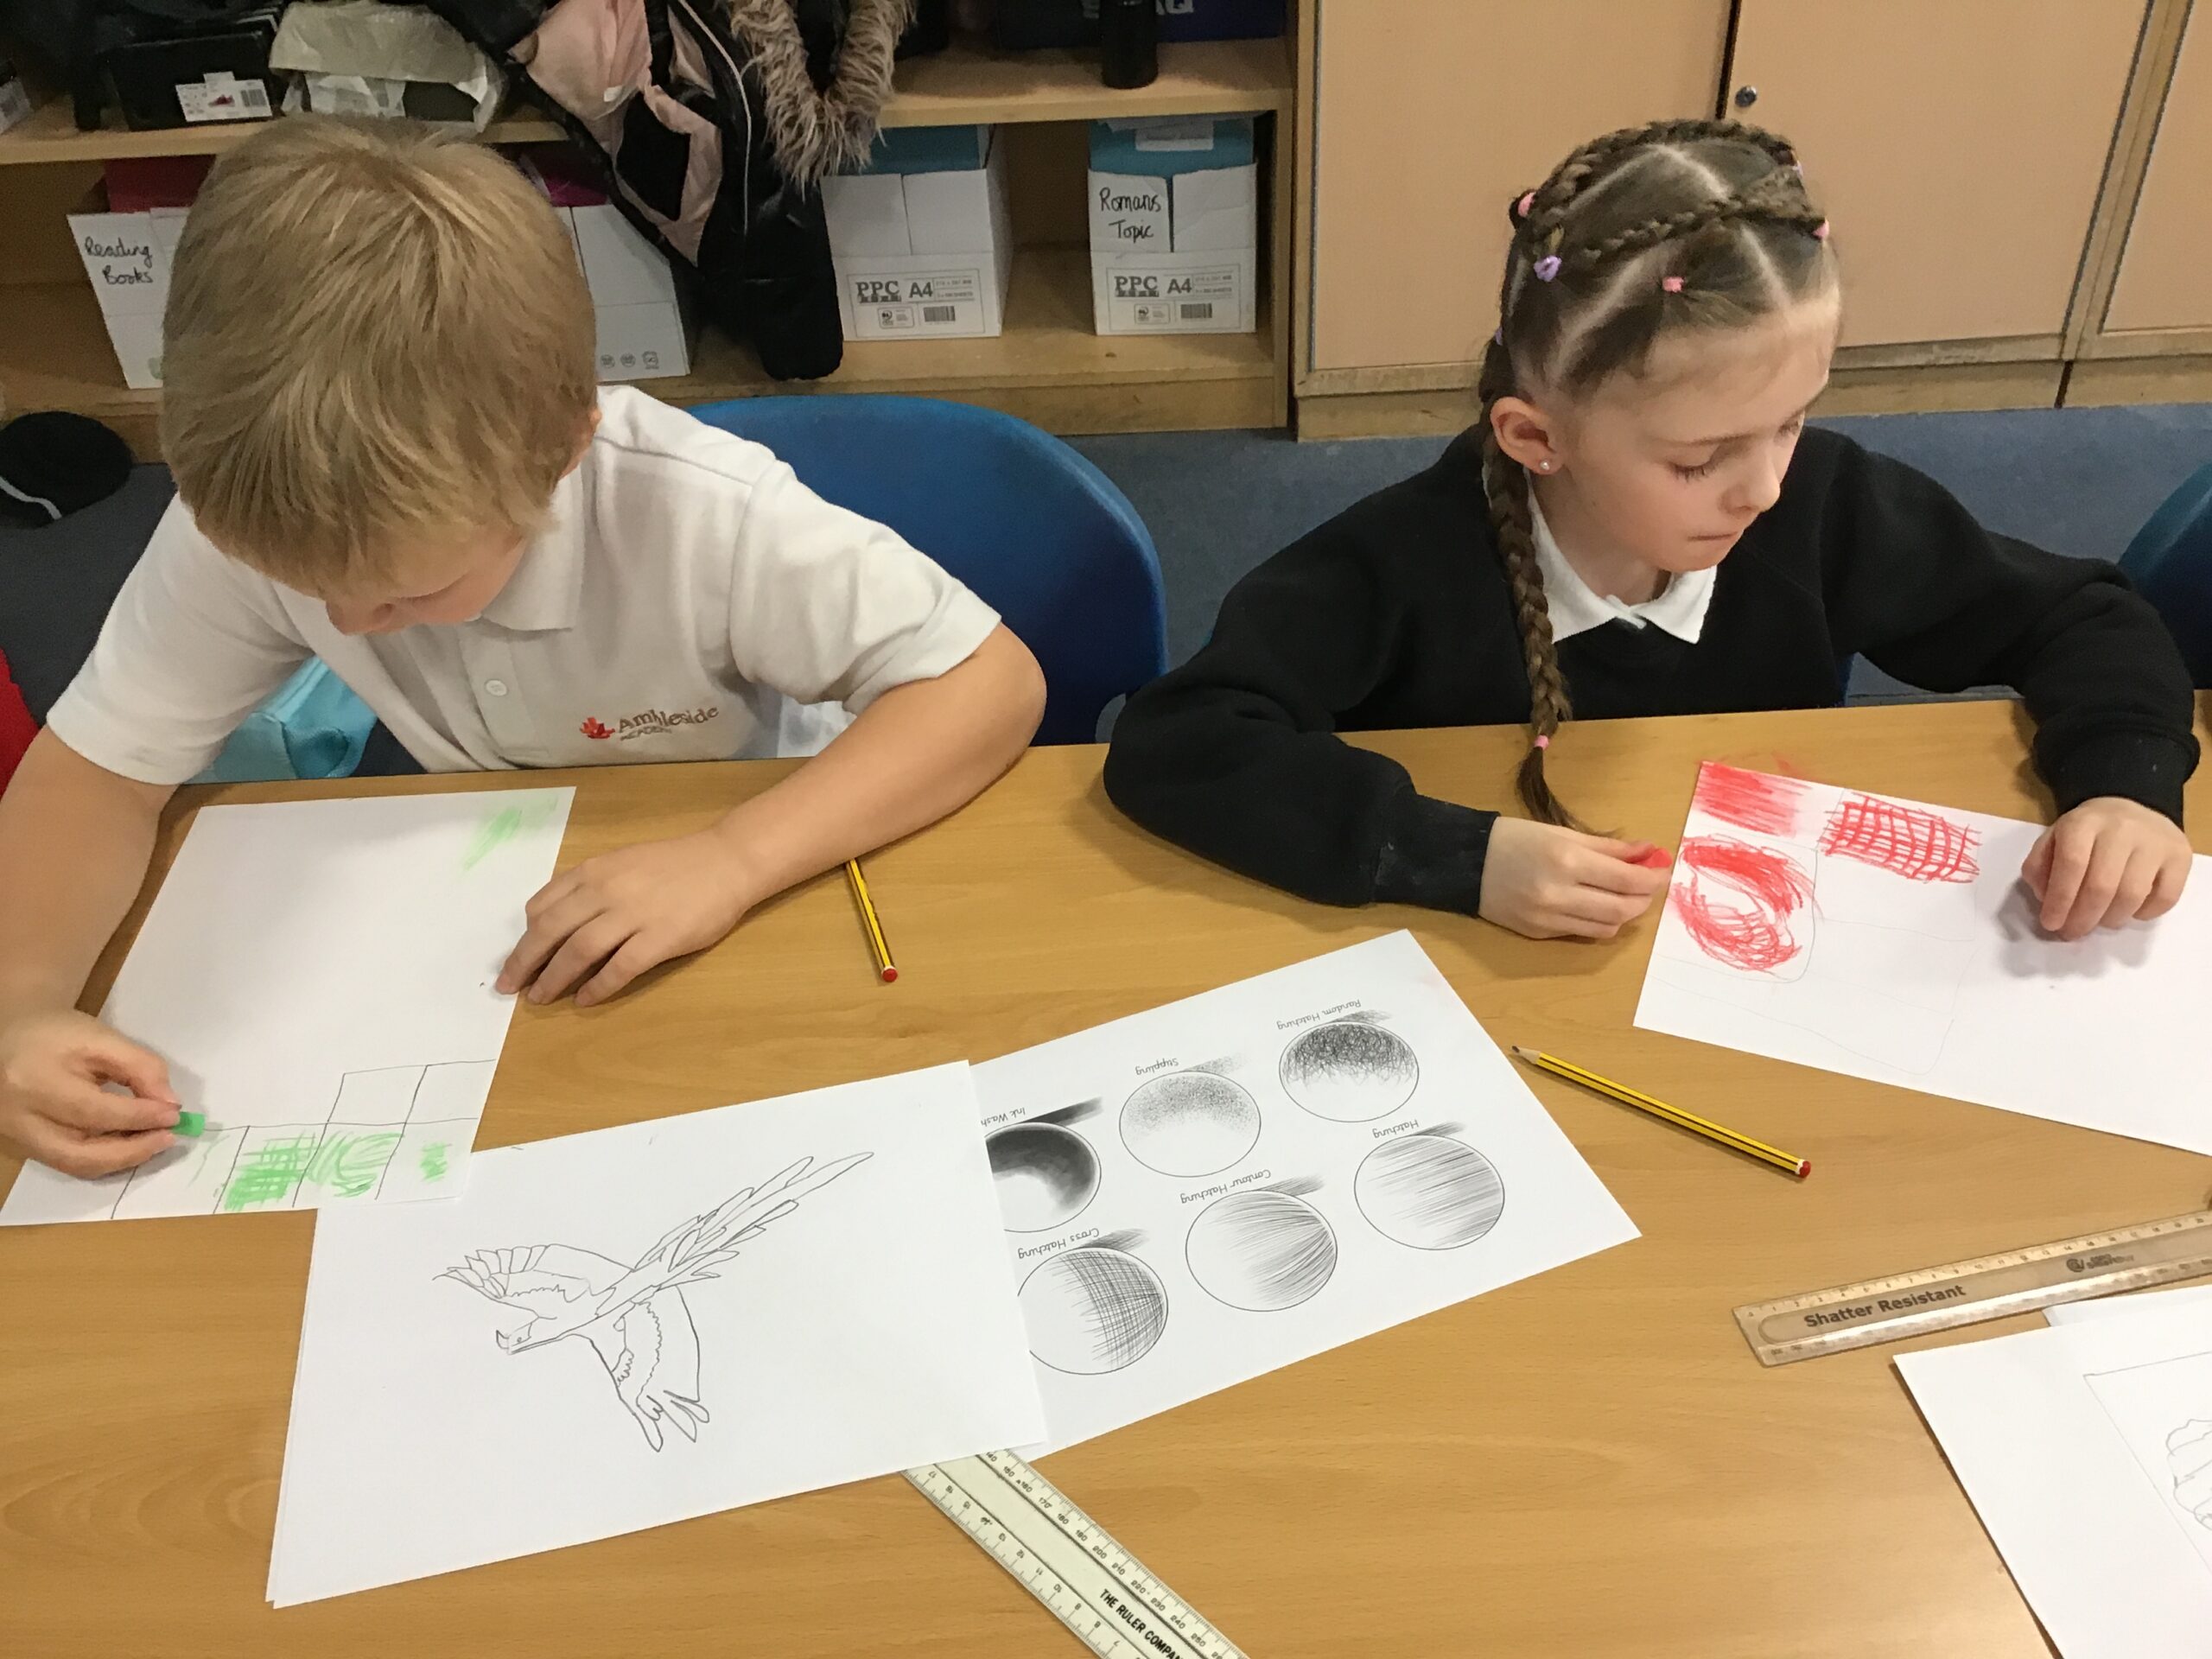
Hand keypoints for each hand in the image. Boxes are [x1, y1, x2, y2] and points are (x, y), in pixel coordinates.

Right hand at [0, 1010, 178, 1177]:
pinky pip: (69, 1163)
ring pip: (75, 1165)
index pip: (93, 1111)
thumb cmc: (58, 1034)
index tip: (174, 1115)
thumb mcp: (102, 1038)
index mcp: (36, 1083)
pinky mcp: (25, 1147)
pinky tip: (129, 1143)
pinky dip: (105, 1158)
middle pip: (80, 1153)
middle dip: (132, 1150)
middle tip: (169, 1138)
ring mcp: (19, 1138)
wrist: (11, 1038)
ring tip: (154, 1141)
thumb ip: (140, 1067)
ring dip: (122, 1159)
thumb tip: (169, 1104)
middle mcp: (20, 1119)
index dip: (138, 1116)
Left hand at [497, 831, 762, 1007]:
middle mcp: (606, 891)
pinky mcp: (660, 939)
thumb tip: (555, 919)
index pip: (542, 906)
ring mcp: (633, 915)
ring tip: (539, 998)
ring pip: (578, 952)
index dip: (525, 936)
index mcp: (593, 871)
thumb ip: (589, 886)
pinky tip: (585, 1000)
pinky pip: (619, 968)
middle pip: (550, 932)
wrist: (726, 861)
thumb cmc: (674, 864)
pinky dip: (598, 987)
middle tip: (509, 986)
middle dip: (524, 962)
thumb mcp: (621, 862)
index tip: (519, 957)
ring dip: (553, 979)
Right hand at [1478, 819, 1673, 940]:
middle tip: (1648, 886)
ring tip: (1625, 897)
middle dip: (1643, 899)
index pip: (1627, 880)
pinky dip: (1598, 921)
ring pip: (1606, 928)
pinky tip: (1596, 905)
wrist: (1467, 863)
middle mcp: (1559, 894)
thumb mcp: (1563, 833)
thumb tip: (1649, 852)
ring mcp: (1548, 919)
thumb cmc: (1516, 839)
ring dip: (1624, 914)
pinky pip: (1582, 933)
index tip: (1663, 870)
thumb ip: (1609, 847)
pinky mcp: (1539, 934)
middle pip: (1621, 909)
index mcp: (1567, 861)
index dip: (1653, 878)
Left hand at [2021, 796, 2191, 940]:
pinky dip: (2144, 914)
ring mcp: (2155, 841)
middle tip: (2073, 933)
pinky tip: (2129, 910)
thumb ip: (2041, 868)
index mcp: (2084, 822)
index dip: (2060, 899)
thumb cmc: (2086, 834)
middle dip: (2083, 918)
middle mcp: (2122, 828)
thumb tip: (2047, 900)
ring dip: (2111, 919)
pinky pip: (2164, 898)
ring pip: (2132, 895)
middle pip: (2102, 885)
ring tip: (2099, 921)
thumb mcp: (2053, 840)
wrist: (2132, 811)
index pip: (2071, 864)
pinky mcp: (2180, 855)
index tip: (2051, 924)